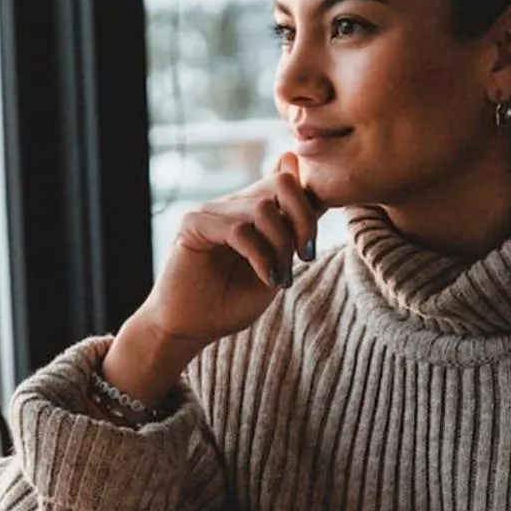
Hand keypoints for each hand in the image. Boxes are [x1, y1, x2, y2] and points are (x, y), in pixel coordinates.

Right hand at [102, 152, 324, 407]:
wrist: (189, 329)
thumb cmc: (229, 304)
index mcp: (250, 209)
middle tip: (307, 255)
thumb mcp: (275, 269)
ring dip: (280, 246)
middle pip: (280, 183)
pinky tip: (266, 279)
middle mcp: (231, 204)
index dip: (309, 206)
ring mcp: (210, 210)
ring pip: (262, 209)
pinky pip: (239, 230)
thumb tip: (321, 198)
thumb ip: (293, 236)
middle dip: (303, 219)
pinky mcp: (193, 224)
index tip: (310, 249)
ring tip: (279, 278)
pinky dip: (260, 257)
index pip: (288, 181)